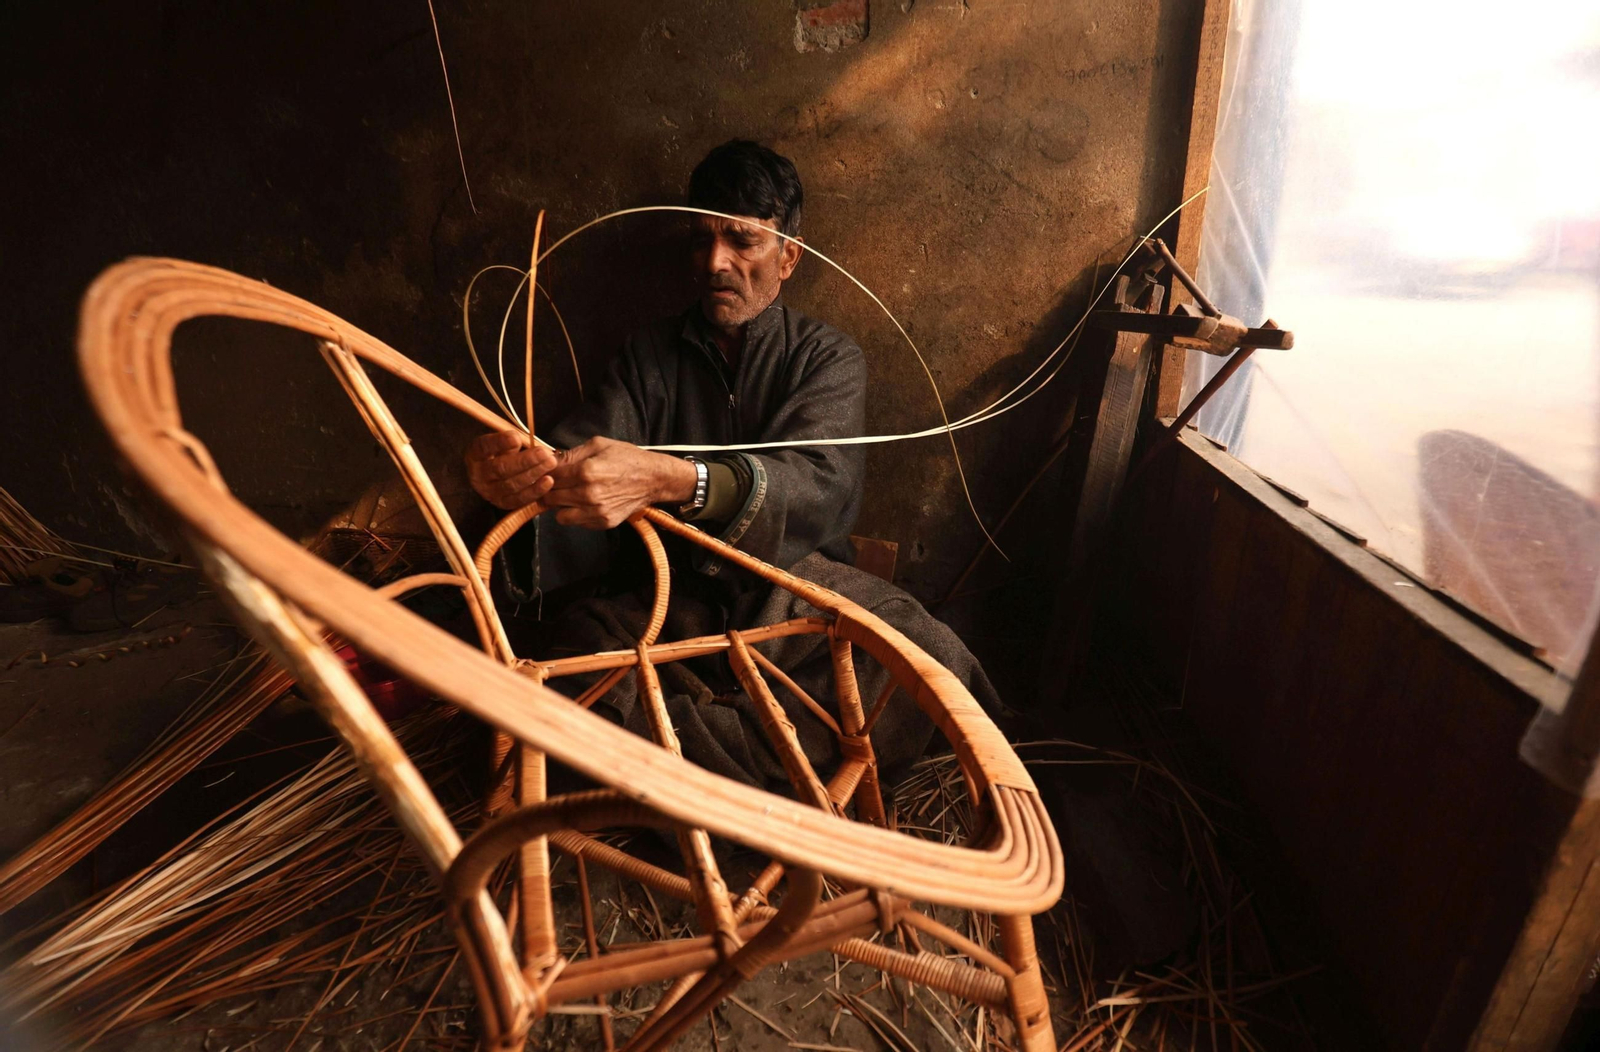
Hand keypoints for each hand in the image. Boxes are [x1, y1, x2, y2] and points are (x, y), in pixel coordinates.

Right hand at [464, 431, 557, 510]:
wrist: (493, 475)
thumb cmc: (501, 453)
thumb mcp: (501, 443)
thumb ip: (511, 441)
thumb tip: (521, 441)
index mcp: (475, 454)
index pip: (484, 447)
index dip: (500, 442)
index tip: (516, 438)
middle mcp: (478, 475)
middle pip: (501, 468)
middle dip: (525, 461)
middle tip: (544, 453)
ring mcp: (489, 492)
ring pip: (511, 485)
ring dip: (534, 474)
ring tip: (550, 463)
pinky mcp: (501, 503)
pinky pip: (518, 499)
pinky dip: (535, 491)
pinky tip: (548, 481)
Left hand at [543, 436, 697, 528]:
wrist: (654, 479)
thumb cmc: (627, 458)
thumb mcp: (598, 444)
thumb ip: (572, 453)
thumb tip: (549, 460)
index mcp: (585, 471)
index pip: (549, 476)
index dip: (546, 473)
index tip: (549, 472)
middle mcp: (588, 494)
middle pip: (551, 497)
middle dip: (551, 490)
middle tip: (559, 484)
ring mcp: (596, 511)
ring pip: (559, 514)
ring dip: (561, 505)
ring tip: (571, 495)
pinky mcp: (603, 522)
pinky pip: (576, 522)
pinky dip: (576, 514)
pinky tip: (586, 503)